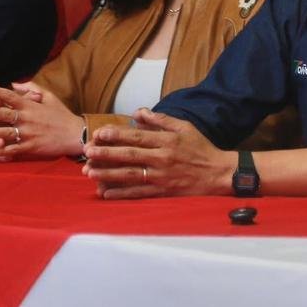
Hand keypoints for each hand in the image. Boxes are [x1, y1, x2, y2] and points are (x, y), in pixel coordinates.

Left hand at [0, 82, 83, 159]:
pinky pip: (13, 149)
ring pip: (6, 132)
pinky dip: (1, 151)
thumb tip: (14, 83)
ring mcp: (29, 133)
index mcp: (31, 106)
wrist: (75, 134)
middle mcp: (28, 119)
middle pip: (5, 114)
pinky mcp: (31, 147)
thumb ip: (32, 88)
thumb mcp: (50, 97)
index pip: (10, 96)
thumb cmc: (62, 114)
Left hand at [82, 109, 231, 198]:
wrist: (219, 174)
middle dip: (107, 153)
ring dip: (108, 174)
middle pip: (130, 155)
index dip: (117, 134)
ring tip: (90, 172)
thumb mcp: (185, 127)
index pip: (138, 136)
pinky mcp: (164, 192)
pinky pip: (139, 194)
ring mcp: (162, 177)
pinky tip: (106, 194)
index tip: (99, 133)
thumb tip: (138, 112)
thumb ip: (161, 119)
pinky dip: (122, 194)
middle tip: (87, 152)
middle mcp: (163, 159)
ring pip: (131, 175)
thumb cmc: (201, 148)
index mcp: (167, 141)